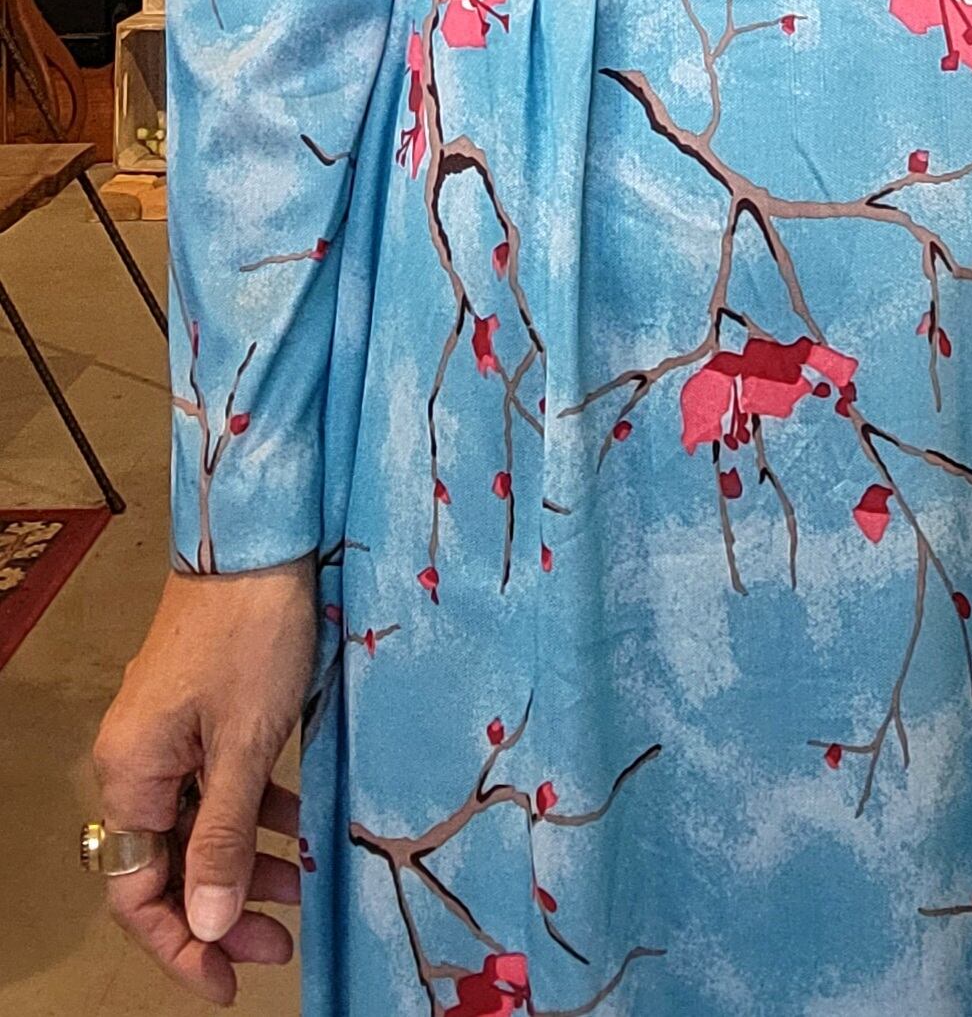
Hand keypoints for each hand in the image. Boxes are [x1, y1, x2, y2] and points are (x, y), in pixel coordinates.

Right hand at [92, 558, 316, 1004]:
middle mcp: (137, 762)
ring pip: (201, 825)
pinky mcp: (200, 710)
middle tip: (282, 939)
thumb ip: (224, 838)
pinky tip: (302, 823)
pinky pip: (219, 783)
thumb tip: (207, 923)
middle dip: (223, 909)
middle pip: (168, 864)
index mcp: (131, 776)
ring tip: (304, 883)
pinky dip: (255, 811)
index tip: (231, 980)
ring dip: (247, 861)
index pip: (137, 892)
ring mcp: (169, 734)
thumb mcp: (244, 743)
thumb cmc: (252, 632)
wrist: (260, 537)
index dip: (182, 944)